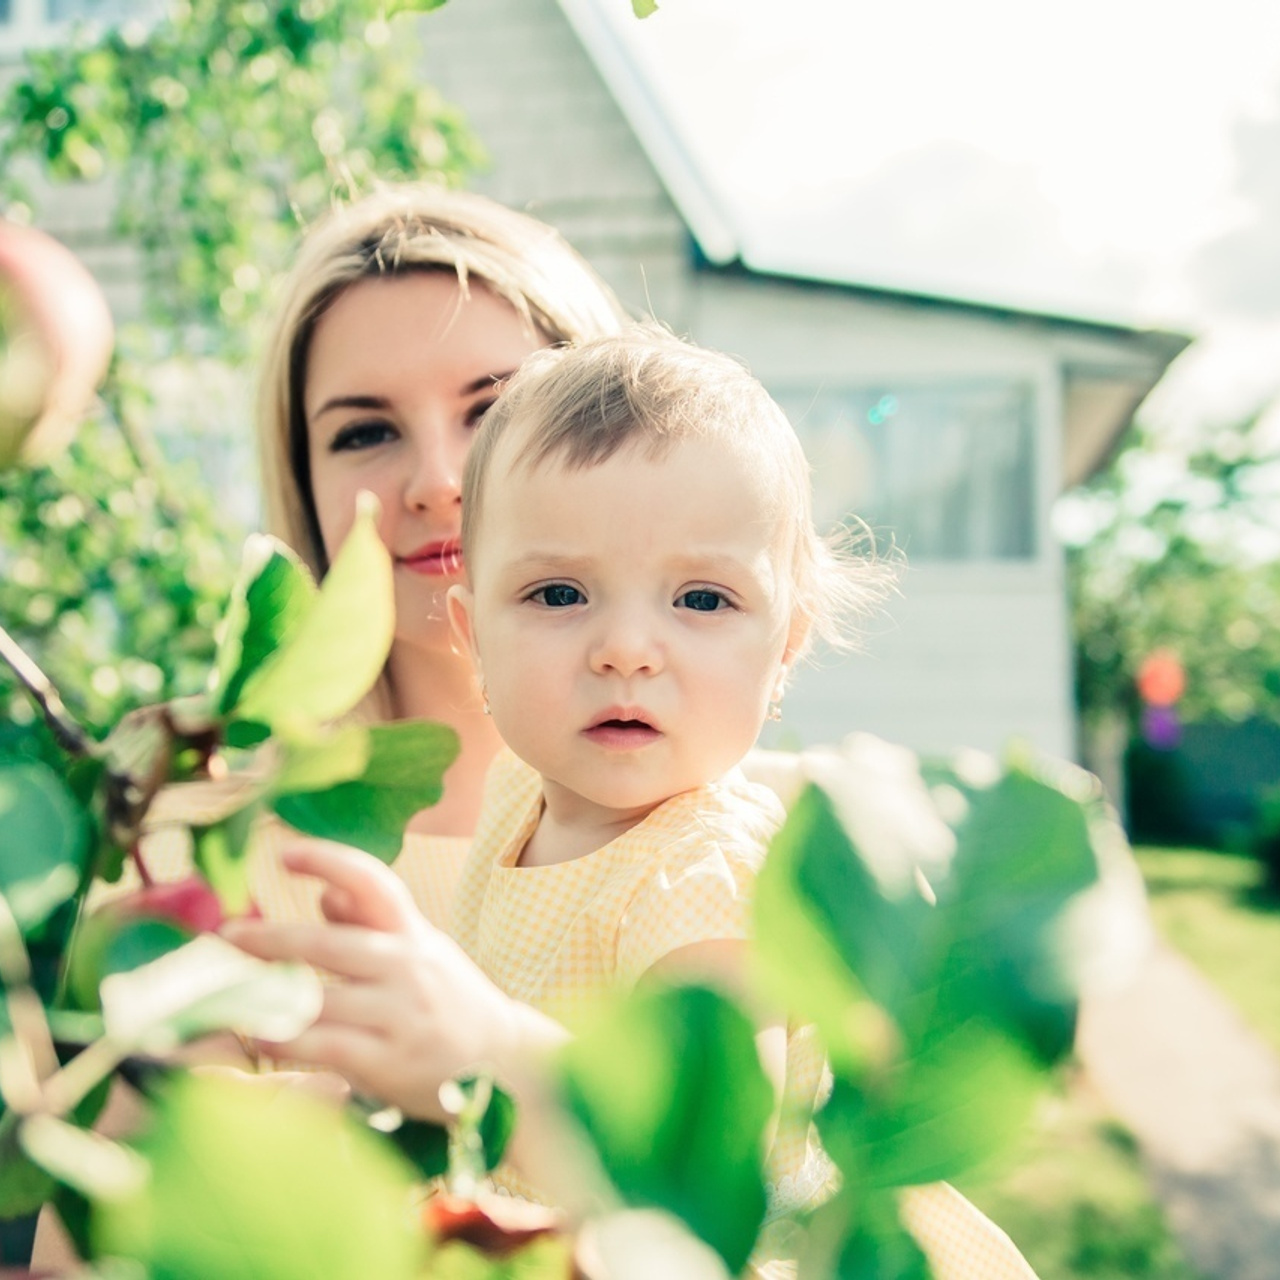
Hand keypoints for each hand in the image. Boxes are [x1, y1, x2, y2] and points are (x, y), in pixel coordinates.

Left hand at [221, 843, 563, 1120]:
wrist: (504, 1063)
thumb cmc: (448, 1000)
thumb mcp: (420, 950)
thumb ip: (370, 923)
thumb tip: (323, 892)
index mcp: (413, 933)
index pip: (374, 882)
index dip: (329, 860)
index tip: (284, 853)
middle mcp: (409, 967)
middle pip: (330, 945)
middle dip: (271, 939)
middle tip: (226, 935)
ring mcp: (401, 1016)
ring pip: (321, 1000)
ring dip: (268, 998)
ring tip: (227, 995)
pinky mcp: (391, 1063)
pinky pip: (328, 1047)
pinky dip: (288, 1041)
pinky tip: (259, 1037)